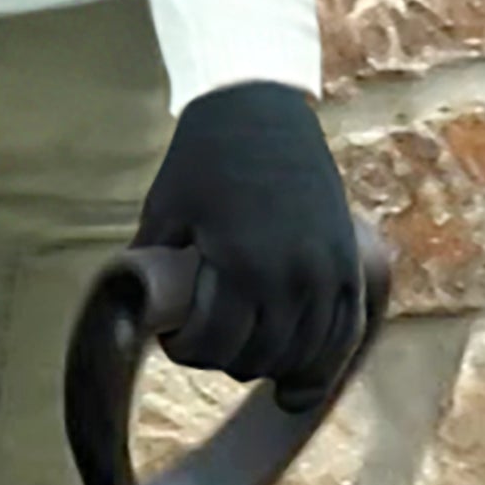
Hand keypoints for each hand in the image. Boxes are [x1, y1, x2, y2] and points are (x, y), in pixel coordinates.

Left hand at [133, 81, 365, 408]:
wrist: (261, 108)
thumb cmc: (203, 159)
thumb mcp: (164, 215)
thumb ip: (152, 271)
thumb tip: (135, 317)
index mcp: (240, 264)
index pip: (213, 345)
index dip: (186, 351)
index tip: (175, 340)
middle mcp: (291, 274)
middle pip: (258, 356)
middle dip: (225, 357)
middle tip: (208, 340)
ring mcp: (327, 270)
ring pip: (305, 352)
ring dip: (272, 363)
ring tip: (247, 349)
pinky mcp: (348, 262)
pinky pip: (347, 330)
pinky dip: (324, 357)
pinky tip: (301, 377)